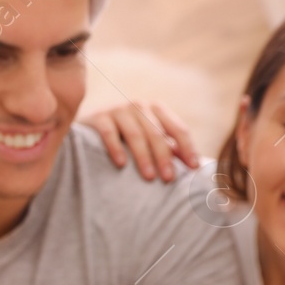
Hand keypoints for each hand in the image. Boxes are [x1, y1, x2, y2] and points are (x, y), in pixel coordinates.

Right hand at [82, 100, 199, 182]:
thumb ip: (170, 147)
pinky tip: (122, 164)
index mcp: (156, 110)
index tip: (194, 168)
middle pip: (157, 133)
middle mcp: (139, 106)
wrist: (90, 123)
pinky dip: (116, 148)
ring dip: (143, 156)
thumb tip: (195, 166)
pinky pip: (109, 133)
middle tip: (169, 178)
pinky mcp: (99, 117)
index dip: (187, 148)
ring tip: (149, 177)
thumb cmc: (126, 135)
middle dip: (164, 156)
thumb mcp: (149, 138)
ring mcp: (118, 109)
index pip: (177, 128)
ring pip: (135, 134)